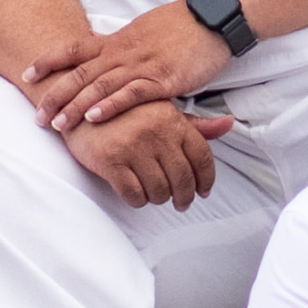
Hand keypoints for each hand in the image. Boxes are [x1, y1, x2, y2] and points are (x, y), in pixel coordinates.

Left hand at [27, 0, 234, 135]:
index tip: (27, 73)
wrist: (212, 18)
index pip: (74, 48)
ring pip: (100, 85)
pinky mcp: (163, 78)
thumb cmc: (181, 27)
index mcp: (118, 40)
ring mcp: (142, 64)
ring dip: (76, 106)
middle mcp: (124, 51)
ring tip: (57, 124)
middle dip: (56, 95)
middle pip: (80, 72)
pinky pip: (131, 92)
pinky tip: (95, 118)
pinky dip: (111, 106)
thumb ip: (122, 47)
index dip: (49, 61)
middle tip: (37, 116)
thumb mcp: (143, 33)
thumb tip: (103, 53)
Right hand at [63, 97, 232, 211]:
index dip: (206, 180)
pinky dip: (138, 200)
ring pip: (159, 191)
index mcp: (172, 120)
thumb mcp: (162, 111)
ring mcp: (133, 148)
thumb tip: (228, 125)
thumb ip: (194, 124)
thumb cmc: (124, 110)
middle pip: (183, 180)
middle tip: (180, 202)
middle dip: (183, 197)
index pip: (202, 157)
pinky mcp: (111, 162)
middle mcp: (156, 133)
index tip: (203, 191)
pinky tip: (136, 193)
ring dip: (159, 198)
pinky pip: (134, 195)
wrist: (78, 105)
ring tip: (155, 195)